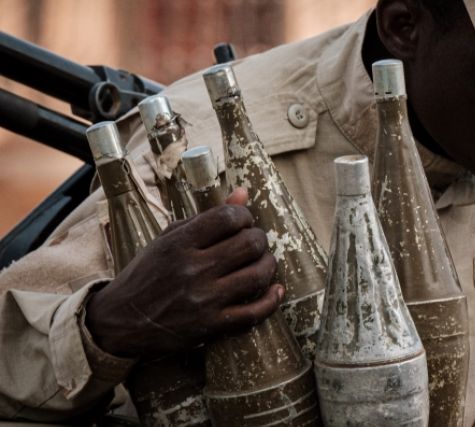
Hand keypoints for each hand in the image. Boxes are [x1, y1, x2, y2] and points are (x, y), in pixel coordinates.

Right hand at [86, 188, 283, 357]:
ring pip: (258, 275)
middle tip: (254, 245)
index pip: (229, 218)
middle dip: (260, 240)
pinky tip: (274, 291)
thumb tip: (243, 193)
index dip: (244, 217)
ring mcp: (203, 299)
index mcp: (179, 243)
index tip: (242, 223)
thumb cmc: (147, 275)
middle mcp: (192, 269)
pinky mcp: (210, 326)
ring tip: (262, 264)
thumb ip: (207, 217)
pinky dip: (271, 300)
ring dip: (268, 266)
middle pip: (250, 244)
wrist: (118, 322)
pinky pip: (254, 313)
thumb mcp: (168, 239)